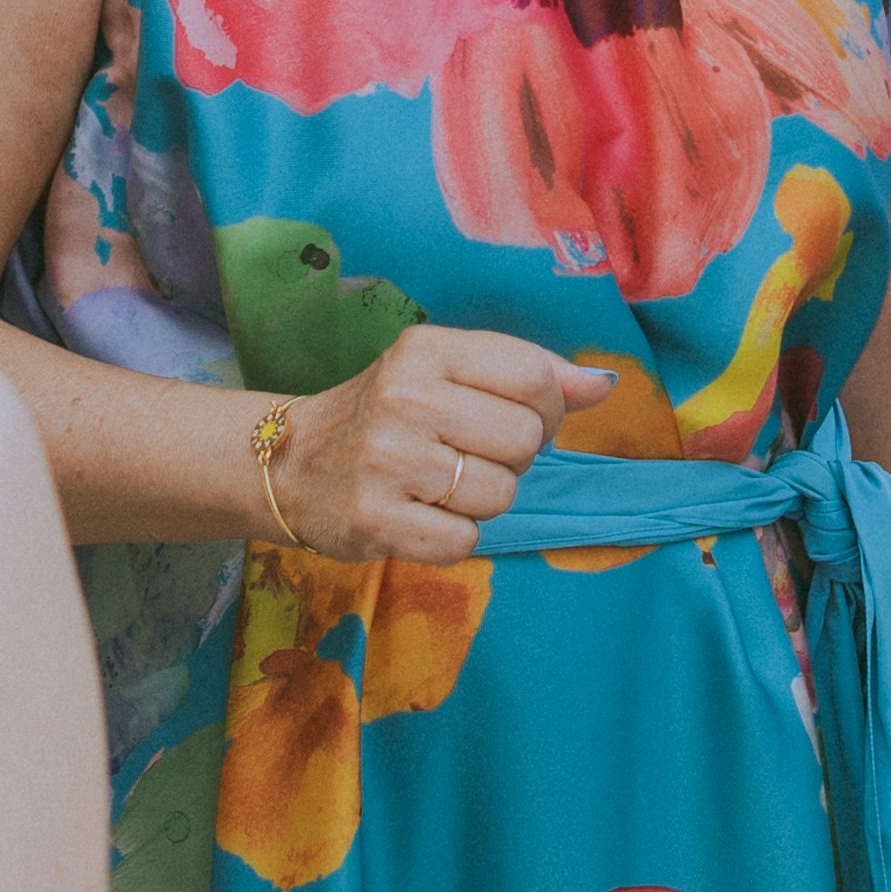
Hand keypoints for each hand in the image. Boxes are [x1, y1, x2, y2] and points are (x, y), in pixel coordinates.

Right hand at [263, 328, 608, 562]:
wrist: (289, 463)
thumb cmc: (386, 414)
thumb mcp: (445, 371)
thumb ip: (525, 374)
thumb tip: (601, 386)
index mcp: (426, 350)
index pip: (534, 377)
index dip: (549, 409)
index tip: (525, 420)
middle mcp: (405, 399)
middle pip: (524, 441)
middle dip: (512, 458)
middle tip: (470, 456)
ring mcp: (387, 461)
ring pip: (500, 495)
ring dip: (482, 501)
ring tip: (440, 485)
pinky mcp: (375, 520)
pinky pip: (464, 541)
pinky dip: (453, 536)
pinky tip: (420, 515)